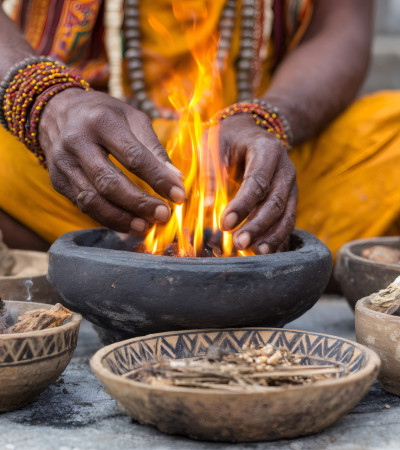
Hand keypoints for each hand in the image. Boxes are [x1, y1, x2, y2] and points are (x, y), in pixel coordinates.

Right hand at [39, 89, 184, 232]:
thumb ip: (154, 149)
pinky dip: (108, 219)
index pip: (133, 156)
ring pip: (93, 200)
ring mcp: (63, 164)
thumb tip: (176, 180)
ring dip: (123, 218)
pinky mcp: (58, 181)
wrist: (56, 111)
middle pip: (110, 182)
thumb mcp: (133, 118)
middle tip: (163, 215)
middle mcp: (77, 142)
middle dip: (140, 203)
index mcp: (101, 121)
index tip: (179, 196)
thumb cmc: (104, 115)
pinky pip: (84, 206)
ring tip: (146, 226)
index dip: (158, 179)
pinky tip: (128, 223)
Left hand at [216, 114, 297, 253]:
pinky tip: (264, 252)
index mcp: (267, 150)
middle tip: (239, 243)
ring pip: (287, 215)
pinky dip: (277, 238)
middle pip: (276, 202)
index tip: (225, 224)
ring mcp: (291, 186)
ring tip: (255, 253)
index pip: (257, 181)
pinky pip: (287, 221)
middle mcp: (285, 169)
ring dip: (271, 237)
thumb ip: (211, 174)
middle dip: (258, 226)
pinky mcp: (290, 200)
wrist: (250, 134)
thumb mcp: (215, 147)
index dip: (242, 205)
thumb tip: (209, 206)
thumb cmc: (228, 140)